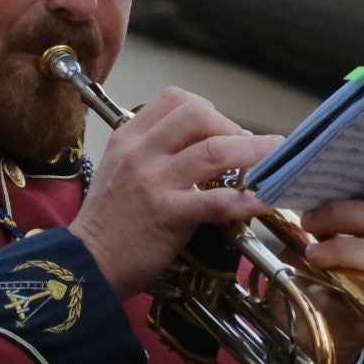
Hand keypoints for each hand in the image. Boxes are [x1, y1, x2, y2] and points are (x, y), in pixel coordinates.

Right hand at [68, 88, 280, 297]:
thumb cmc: (108, 222)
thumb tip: (204, 145)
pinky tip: (268, 200)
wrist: (86, 264)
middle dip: (232, 126)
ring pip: (214, 151)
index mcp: (129, 137)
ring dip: (255, 153)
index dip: (208, 109)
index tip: (224, 128)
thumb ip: (154, 152)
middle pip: (198, 114)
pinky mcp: (169, 214)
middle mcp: (141, 152)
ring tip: (277, 159)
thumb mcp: (119, 171)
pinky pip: (218, 200)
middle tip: (248, 148)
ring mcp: (154, 181)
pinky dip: (250, 199)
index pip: (173, 99)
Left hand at [296, 163, 363, 357]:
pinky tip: (313, 290)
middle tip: (309, 221)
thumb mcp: (311, 243)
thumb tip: (302, 193)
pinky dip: (330, 289)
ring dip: (342, 248)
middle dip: (346, 212)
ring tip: (311, 254)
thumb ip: (317, 221)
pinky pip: (358, 296)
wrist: (305, 337)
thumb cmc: (310, 282)